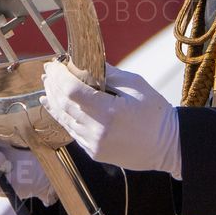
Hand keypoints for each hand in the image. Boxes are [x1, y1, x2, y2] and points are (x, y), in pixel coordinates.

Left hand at [43, 62, 181, 176]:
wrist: (168, 146)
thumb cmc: (156, 114)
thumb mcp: (136, 86)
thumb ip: (109, 74)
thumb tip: (86, 63)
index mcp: (109, 112)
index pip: (72, 91)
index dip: (59, 76)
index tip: (55, 64)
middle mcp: (97, 131)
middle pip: (64, 105)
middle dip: (53, 85)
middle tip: (48, 70)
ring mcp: (94, 144)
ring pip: (64, 119)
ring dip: (53, 100)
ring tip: (47, 85)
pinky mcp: (94, 152)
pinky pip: (72, 131)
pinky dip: (61, 115)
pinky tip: (54, 106)